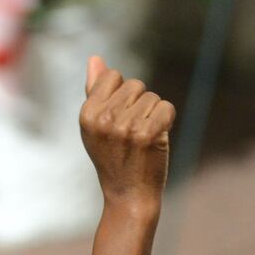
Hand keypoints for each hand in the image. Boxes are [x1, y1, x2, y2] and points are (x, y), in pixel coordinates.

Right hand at [79, 55, 175, 214]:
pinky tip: (156, 140)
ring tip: (142, 140)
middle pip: (136, 85)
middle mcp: (102, 118)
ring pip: (152, 97)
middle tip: (131, 134)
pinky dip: (167, 122)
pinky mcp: (146, 134)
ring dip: (154, 116)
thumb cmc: (114, 159)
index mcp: (86, 114)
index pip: (113, 76)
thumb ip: (95, 91)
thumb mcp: (96, 125)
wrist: (128, 196)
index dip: (123, 95)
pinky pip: (166, 108)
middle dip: (140, 105)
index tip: (120, 120)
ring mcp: (124, 127)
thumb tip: (95, 58)